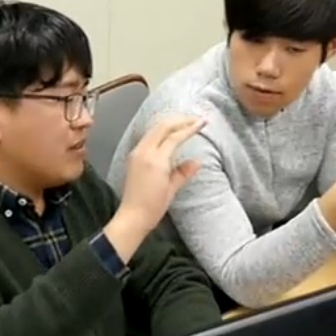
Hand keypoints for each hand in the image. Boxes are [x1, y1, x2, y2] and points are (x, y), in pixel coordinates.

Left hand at [112, 115, 205, 236]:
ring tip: (185, 122)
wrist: (132, 217)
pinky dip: (161, 130)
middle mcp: (144, 152)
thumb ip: (183, 172)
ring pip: (154, 129)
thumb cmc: (153, 207)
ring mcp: (137, 153)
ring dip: (170, 123)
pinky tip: (169, 133)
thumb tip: (197, 160)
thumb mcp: (172, 190)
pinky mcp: (133, 156)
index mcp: (155, 160)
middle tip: (196, 119)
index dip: (190, 128)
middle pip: (162, 126)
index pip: (174, 136)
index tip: (203, 122)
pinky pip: (149, 136)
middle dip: (180, 120)